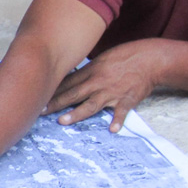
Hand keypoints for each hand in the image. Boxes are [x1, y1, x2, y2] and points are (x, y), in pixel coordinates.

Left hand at [44, 39, 164, 132]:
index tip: (38, 97)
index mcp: (92, 71)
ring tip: (63, 121)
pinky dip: (117, 121)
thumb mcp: (103, 59)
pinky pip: (121, 112)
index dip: (52, 91)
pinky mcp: (127, 99)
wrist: (149, 59)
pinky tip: (112, 130)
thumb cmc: (126, 57)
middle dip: (56, 104)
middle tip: (40, 112)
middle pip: (74, 94)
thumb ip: (88, 71)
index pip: (68, 82)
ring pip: (91, 104)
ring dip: (76, 113)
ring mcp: (112, 92)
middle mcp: (99, 82)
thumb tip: (72, 78)